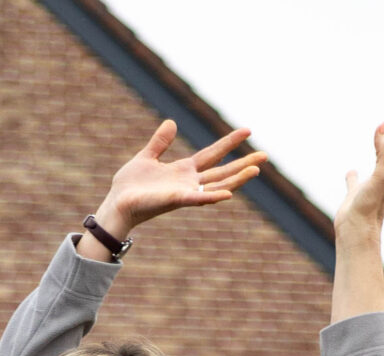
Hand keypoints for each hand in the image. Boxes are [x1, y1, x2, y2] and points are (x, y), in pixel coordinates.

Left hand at [91, 120, 263, 244]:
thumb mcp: (146, 157)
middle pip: (223, 172)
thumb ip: (160, 142)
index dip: (229, 143)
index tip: (247, 130)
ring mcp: (185, 192)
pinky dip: (213, 197)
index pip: (213, 154)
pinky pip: (198, 199)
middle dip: (244, 164)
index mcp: (184, 171)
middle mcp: (189, 183)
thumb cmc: (130, 186)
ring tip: (256, 170)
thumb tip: (172, 122)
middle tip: (266, 156)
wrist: (117, 204)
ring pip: (217, 186)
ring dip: (237, 179)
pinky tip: (229, 194)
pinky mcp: (176, 200)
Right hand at [335, 119, 383, 232]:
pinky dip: (353, 176)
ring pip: (377, 165)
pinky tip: (351, 172)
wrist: (358, 232)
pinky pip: (354, 182)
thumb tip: (383, 127)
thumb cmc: (372, 206)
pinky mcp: (356, 196)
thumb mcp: (382, 174)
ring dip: (380, 152)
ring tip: (379, 142)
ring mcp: (370, 187)